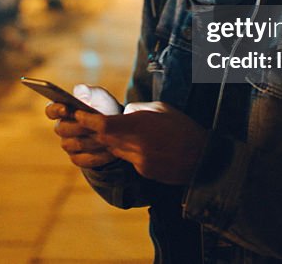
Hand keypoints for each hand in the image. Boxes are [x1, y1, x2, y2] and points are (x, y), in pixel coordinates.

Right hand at [45, 85, 121, 168]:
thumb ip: (90, 92)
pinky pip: (83, 160)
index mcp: (63, 110)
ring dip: (89, 141)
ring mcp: (68, 145)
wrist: (118, 131)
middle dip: (78, 126)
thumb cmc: (106, 109)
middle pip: (62, 129)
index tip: (66, 108)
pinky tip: (109, 151)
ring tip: (105, 138)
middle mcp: (62, 128)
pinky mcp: (78, 159)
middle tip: (93, 125)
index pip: (51, 110)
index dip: (55, 110)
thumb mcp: (101, 97)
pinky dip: (97, 155)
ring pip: (72, 145)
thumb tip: (80, 92)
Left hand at [75, 102, 207, 184]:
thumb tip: (122, 113)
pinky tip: (142, 145)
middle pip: (104, 139)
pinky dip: (128, 151)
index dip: (86, 120)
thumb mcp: (161, 109)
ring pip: (114, 150)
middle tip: (82, 122)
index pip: (104, 125)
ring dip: (110, 141)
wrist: (204, 157)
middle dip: (92, 131)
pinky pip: (128, 159)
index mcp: (140, 126)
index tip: (76, 114)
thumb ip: (137, 110)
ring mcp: (139, 161)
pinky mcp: (144, 171)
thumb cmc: (184, 128)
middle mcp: (137, 145)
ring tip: (113, 131)